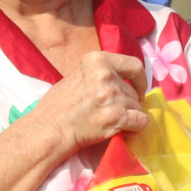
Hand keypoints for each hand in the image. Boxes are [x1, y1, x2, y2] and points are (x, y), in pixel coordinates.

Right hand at [28, 52, 147, 152]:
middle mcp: (105, 74)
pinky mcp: (116, 115)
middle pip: (134, 91)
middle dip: (128, 103)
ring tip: (111, 122)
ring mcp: (112, 95)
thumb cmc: (59, 105)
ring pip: (137, 107)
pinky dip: (136, 128)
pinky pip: (141, 121)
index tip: (137, 90)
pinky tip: (124, 130)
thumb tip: (125, 81)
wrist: (50, 129)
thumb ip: (101, 73)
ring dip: (129, 116)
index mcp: (97, 60)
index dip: (140, 80)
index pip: (134, 65)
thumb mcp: (79, 75)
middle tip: (114, 112)